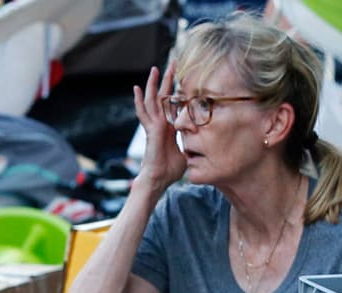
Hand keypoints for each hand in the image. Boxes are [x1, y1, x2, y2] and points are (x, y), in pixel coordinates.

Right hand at [133, 61, 185, 191]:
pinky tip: (136, 88)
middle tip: (173, 63)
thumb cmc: (170, 171)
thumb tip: (205, 144)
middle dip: (169, 80)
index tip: (185, 79)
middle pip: (163, 97)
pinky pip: (144, 112)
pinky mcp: (151, 129)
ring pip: (153, 100)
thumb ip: (193, 144)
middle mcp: (161, 123)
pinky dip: (139, 100)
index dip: (179, 92)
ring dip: (154, 84)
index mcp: (169, 127)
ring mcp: (154, 125)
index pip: (174, 105)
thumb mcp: (187, 152)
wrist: (159, 179)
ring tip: (156, 68)